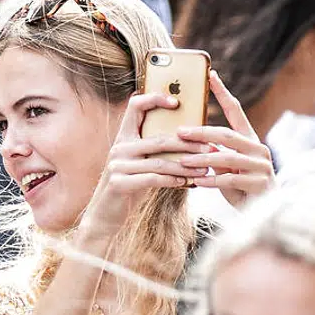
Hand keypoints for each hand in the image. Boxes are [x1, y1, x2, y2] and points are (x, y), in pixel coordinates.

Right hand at [81, 90, 212, 242]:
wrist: (104, 216)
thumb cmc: (128, 188)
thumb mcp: (137, 164)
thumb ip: (152, 150)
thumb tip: (186, 139)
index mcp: (124, 137)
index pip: (135, 106)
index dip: (155, 98)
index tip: (177, 102)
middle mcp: (119, 147)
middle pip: (159, 139)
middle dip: (188, 144)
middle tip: (210, 147)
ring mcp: (117, 165)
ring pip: (159, 161)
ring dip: (186, 166)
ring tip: (205, 169)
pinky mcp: (119, 183)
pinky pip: (152, 179)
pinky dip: (173, 181)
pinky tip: (187, 183)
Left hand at [173, 71, 275, 208]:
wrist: (266, 211)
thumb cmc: (242, 187)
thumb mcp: (226, 168)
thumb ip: (214, 154)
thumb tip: (191, 142)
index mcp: (249, 139)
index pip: (236, 110)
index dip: (223, 92)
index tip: (211, 75)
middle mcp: (258, 148)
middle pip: (227, 135)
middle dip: (202, 133)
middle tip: (180, 131)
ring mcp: (261, 165)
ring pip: (228, 158)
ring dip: (203, 159)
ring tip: (182, 161)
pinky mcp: (260, 183)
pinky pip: (231, 180)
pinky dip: (212, 181)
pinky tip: (196, 182)